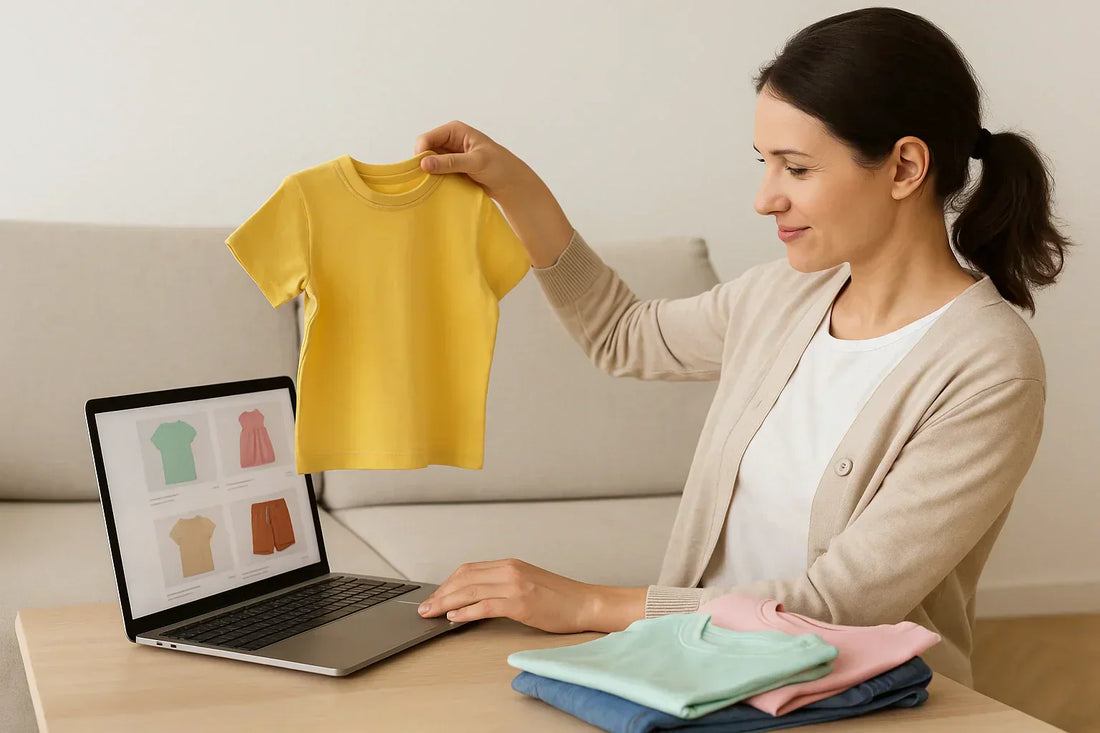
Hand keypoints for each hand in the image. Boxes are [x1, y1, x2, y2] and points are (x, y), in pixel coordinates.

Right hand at [413, 120, 531, 201]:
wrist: (510, 183)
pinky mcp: (451, 168)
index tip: (423, 171)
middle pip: (424, 151)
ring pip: (428, 163)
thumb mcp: (475, 163)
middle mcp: (449, 140)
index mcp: (454, 130)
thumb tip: (425, 163)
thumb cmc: (499, 167)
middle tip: (430, 180)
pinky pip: (436, 172)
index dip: (421, 154)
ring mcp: (449, 154)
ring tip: (438, 184)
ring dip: (430, 174)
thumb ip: (450, 162)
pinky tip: (442, 186)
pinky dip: (436, 179)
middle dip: (424, 164)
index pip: (426, 139)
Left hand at [417, 558, 641, 632]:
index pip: (468, 570)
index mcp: (510, 564)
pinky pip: (485, 605)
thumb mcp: (527, 583)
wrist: (586, 603)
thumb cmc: (560, 598)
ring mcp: (515, 585)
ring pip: (470, 590)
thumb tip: (474, 598)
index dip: (447, 584)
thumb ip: (503, 586)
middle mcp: (510, 570)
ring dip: (446, 603)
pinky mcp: (521, 602)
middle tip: (424, 608)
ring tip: (432, 614)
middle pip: (464, 578)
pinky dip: (466, 612)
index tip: (434, 597)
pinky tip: (455, 618)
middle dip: (440, 593)